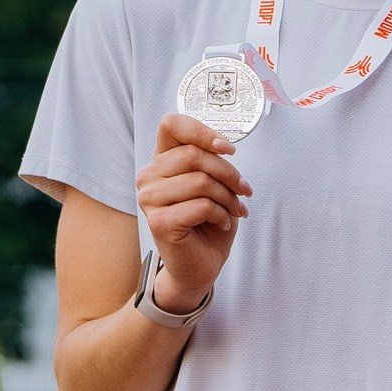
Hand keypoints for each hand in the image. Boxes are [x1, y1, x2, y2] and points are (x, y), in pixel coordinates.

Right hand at [136, 113, 249, 307]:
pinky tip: (222, 224)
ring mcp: (149, 200)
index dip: (202, 131)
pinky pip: (202, 206)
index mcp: (161, 162)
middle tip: (243, 192)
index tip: (227, 149)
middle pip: (195, 155)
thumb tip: (224, 147)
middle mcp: (148, 177)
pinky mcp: (159, 222)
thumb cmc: (208, 223)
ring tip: (233, 211)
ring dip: (228, 198)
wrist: (200, 265)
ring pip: (201, 181)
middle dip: (229, 174)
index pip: (171, 125)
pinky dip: (222, 215)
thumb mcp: (214, 185)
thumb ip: (211, 162)